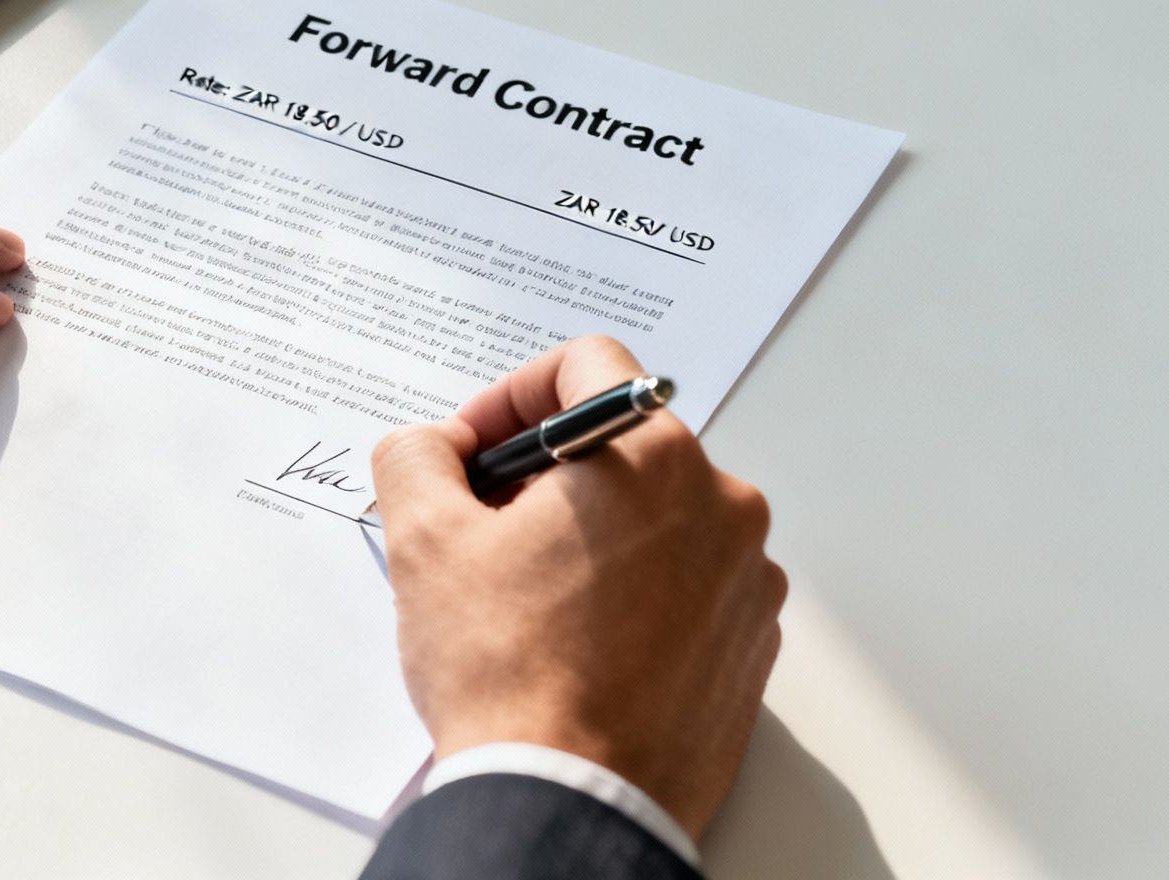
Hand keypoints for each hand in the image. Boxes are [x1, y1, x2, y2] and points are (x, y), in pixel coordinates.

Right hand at [371, 336, 784, 839]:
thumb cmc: (509, 675)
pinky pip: (687, 581)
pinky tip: (577, 638)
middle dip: (546, 472)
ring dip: (591, 531)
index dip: (512, 395)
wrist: (571, 802)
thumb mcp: (424, 542)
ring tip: (527, 593)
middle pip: (622, 443)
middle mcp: (720, 504)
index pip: (586, 367)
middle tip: (485, 526)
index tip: (476, 449)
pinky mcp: (750, 641)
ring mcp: (746, 577)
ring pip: (657, 513)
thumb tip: (432, 445)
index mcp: (650, 456)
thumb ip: (418, 456)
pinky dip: (634, 588)